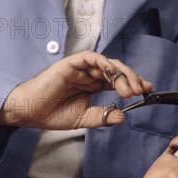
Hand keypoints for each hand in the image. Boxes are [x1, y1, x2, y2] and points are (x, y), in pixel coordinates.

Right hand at [0, 51, 152, 129]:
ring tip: (129, 89)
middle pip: (117, 71)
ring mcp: (81, 68)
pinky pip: (91, 58)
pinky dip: (103, 63)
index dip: (134, 83)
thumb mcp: (84, 119)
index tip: (148, 90)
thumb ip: (103, 117)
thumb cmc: (52, 114)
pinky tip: (112, 73)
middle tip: (140, 91)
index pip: (118, 81)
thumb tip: (123, 117)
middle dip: (132, 79)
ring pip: (108, 64)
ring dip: (121, 75)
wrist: (30, 112)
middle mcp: (90, 75)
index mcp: (93, 86)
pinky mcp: (71, 63)